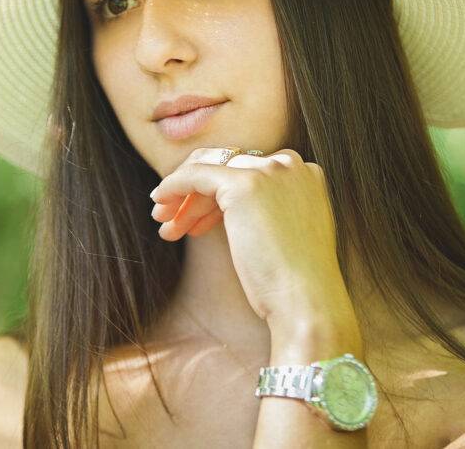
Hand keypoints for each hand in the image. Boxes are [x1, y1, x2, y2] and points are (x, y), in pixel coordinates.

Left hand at [150, 147, 358, 332]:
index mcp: (305, 174)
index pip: (249, 170)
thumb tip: (226, 208)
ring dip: (182, 197)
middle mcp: (290, 164)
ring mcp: (269, 171)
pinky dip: (173, 185)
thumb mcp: (284, 232)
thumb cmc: (294, 281)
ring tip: (166, 227)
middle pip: (227, 167)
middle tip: (172, 220)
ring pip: (209, 170)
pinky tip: (159, 203)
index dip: (218, 195)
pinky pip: (196, 174)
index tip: (198, 223)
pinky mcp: (244, 183)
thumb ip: (266, 209)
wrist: (305, 301)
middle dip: (196, 193)